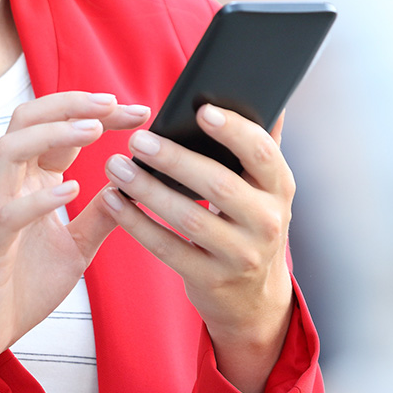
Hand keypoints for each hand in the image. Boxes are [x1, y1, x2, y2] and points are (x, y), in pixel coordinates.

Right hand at [0, 92, 149, 372]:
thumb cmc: (23, 285)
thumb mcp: (77, 248)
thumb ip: (101, 216)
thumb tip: (134, 186)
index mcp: (30, 181)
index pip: (60, 128)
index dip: (97, 114)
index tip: (138, 111)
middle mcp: (10, 185)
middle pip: (28, 120)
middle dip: (70, 104)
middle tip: (112, 102)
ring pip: (10, 150)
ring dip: (51, 134)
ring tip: (93, 130)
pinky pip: (9, 213)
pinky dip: (39, 198)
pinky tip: (72, 190)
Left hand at [101, 105, 295, 392]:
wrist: (255, 298)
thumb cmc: (250, 221)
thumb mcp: (264, 187)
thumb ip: (261, 143)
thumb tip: (266, 94)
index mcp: (280, 188)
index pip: (262, 154)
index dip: (234, 131)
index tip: (201, 109)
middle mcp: (267, 222)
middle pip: (218, 186)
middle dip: (175, 161)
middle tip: (137, 140)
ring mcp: (240, 255)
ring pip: (188, 218)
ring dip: (147, 190)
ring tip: (115, 165)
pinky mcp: (210, 279)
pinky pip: (166, 248)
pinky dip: (136, 222)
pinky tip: (112, 199)